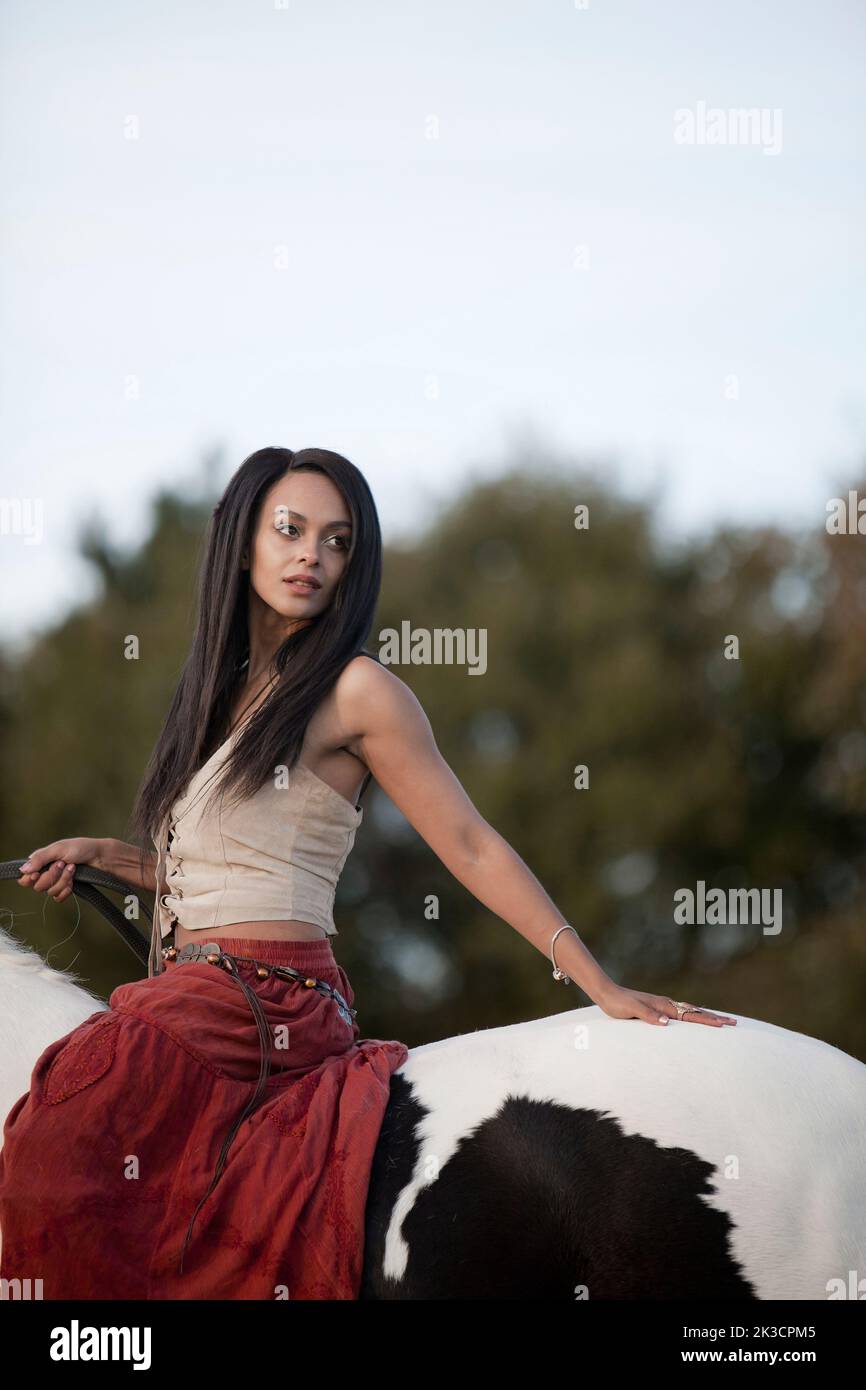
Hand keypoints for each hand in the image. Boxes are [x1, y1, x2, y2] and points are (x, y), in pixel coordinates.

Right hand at [17, 838, 103, 904]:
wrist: (100, 857)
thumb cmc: (81, 848)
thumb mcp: (58, 849)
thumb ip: (40, 858)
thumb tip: (23, 870)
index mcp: (41, 862)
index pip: (25, 877)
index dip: (29, 879)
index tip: (38, 873)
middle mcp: (46, 873)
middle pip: (37, 886)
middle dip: (52, 876)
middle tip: (63, 864)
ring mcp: (56, 882)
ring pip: (50, 892)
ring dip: (63, 880)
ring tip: (73, 868)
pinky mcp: (66, 889)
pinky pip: (59, 898)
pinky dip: (66, 890)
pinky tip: (73, 882)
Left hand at [595, 983, 737, 1027]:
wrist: (607, 994)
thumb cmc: (618, 1004)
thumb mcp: (632, 1011)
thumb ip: (648, 1016)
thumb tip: (668, 1023)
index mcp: (664, 1006)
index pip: (691, 1015)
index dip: (708, 1021)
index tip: (725, 1025)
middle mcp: (667, 1004)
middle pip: (696, 1012)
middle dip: (715, 1018)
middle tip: (734, 1023)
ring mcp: (663, 1006)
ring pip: (690, 1012)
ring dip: (706, 1017)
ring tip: (721, 1022)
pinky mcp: (658, 1009)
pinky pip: (681, 1014)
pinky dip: (694, 1016)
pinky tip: (694, 1020)